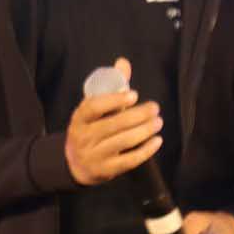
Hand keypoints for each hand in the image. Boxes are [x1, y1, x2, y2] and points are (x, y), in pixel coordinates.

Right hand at [65, 57, 162, 185]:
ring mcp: (94, 156)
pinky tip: (157, 141)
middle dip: (137, 115)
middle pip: (112, 125)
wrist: (75, 164)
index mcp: (79, 119)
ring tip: (158, 122)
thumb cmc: (90, 129)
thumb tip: (123, 62)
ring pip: (123, 142)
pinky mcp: (106, 171)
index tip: (134, 94)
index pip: (93, 107)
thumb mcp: (93, 110)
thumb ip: (110, 87)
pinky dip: (145, 150)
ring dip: (144, 131)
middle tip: (154, 108)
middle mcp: (83, 138)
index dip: (113, 100)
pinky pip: (129, 160)